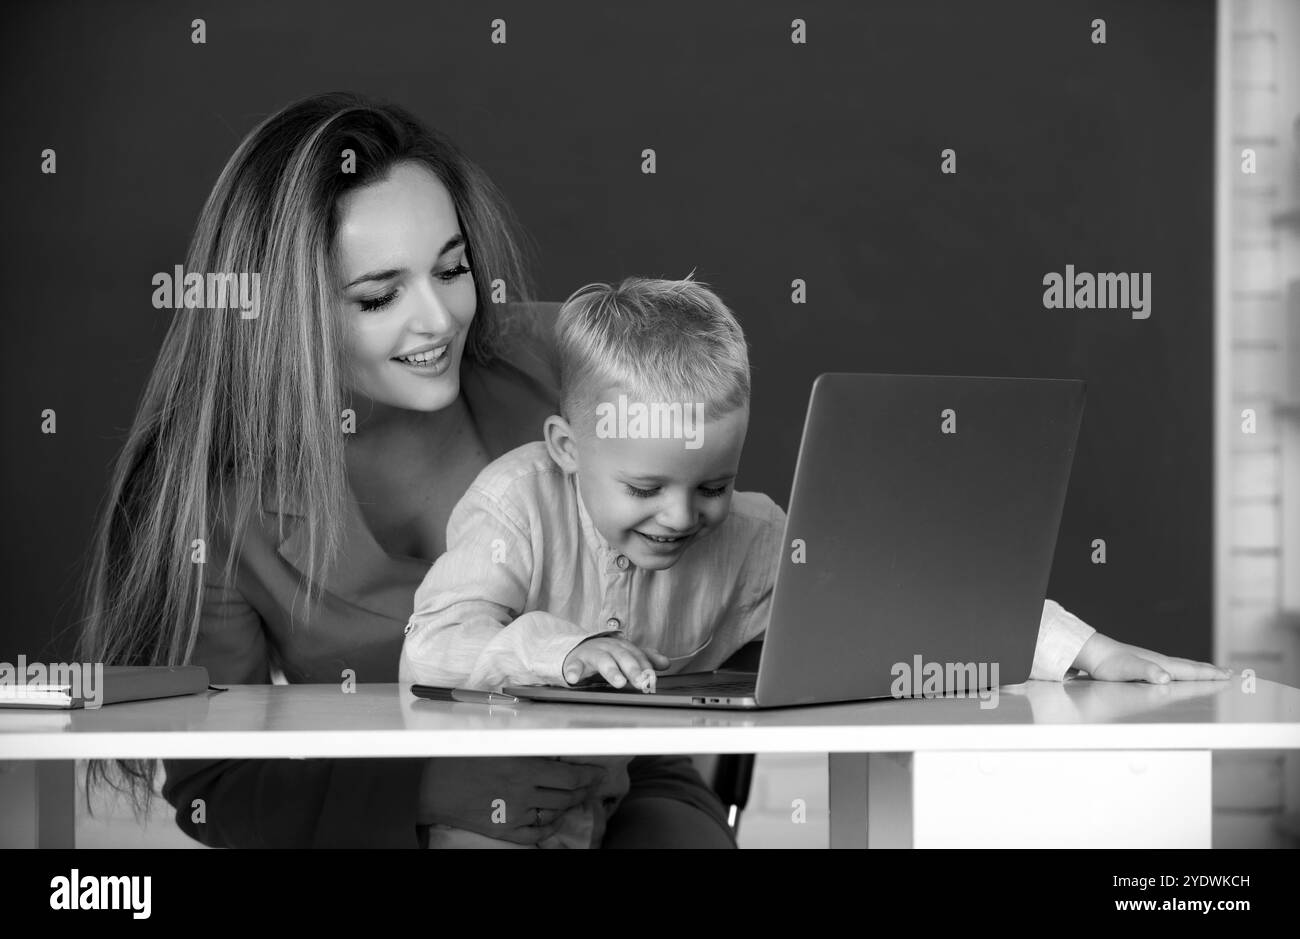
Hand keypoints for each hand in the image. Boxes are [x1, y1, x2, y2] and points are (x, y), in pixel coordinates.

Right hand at [417, 757, 605, 844]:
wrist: (432, 787)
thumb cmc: (462, 758)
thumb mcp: (497, 743)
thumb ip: (526, 746)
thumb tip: (555, 745)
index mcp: (523, 768)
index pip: (570, 776)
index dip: (590, 775)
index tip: (598, 772)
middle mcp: (523, 793)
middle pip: (567, 796)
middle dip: (585, 789)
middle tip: (593, 784)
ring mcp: (514, 815)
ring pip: (555, 812)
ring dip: (569, 804)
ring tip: (576, 796)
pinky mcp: (504, 830)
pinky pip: (536, 833)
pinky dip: (550, 826)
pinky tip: (555, 818)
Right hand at [563, 635, 669, 690]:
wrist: (578, 650)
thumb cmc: (607, 655)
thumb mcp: (626, 656)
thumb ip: (645, 659)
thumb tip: (666, 663)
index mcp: (623, 648)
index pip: (638, 656)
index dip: (646, 667)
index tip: (652, 679)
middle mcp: (609, 648)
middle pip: (623, 657)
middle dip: (633, 669)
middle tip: (642, 682)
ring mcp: (592, 654)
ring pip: (603, 660)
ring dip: (612, 671)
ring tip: (619, 682)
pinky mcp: (576, 661)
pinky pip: (574, 666)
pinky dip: (573, 672)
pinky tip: (573, 679)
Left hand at [1073, 632, 1231, 683]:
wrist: (1093, 652)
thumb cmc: (1108, 663)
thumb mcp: (1127, 670)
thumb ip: (1146, 672)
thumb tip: (1165, 677)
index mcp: (1161, 664)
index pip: (1191, 671)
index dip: (1210, 675)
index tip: (1228, 676)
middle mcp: (1160, 662)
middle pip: (1191, 667)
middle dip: (1211, 671)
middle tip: (1230, 673)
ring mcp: (1153, 662)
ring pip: (1182, 667)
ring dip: (1200, 670)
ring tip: (1212, 672)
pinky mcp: (1144, 665)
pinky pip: (1172, 669)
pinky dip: (1183, 671)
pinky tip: (1180, 674)